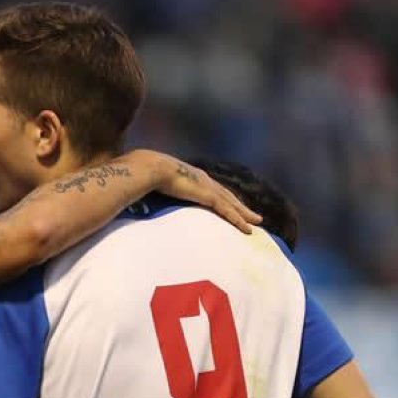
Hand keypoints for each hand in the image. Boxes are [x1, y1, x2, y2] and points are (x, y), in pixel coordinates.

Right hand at [127, 150, 261, 233]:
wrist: (150, 168)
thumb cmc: (146, 175)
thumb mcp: (154, 184)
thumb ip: (155, 190)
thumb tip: (141, 197)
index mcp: (192, 176)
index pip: (212, 189)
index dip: (222, 198)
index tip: (230, 204)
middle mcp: (204, 180)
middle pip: (227, 196)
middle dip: (240, 206)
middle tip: (252, 216)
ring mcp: (207, 187)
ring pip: (232, 204)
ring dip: (244, 214)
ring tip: (256, 222)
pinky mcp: (207, 196)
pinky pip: (227, 211)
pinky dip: (238, 219)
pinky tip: (247, 228)